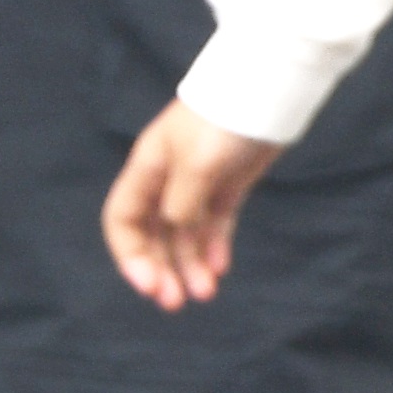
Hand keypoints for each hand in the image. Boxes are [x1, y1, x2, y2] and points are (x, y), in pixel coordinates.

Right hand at [104, 101, 283, 313]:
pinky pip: (214, 223)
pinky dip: (215, 245)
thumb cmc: (224, 120)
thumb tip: (174, 229)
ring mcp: (198, 182)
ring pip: (185, 234)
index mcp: (147, 169)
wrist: (269, 89)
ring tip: (205, 294)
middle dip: (161, 268)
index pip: (123, 220)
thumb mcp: (196, 164)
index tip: (148, 285)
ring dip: (190, 264)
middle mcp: (167, 179)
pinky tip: (220, 269)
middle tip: (174, 303)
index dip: (130, 255)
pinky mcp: (228, 184)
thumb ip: (181, 202)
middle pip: (153, 234)